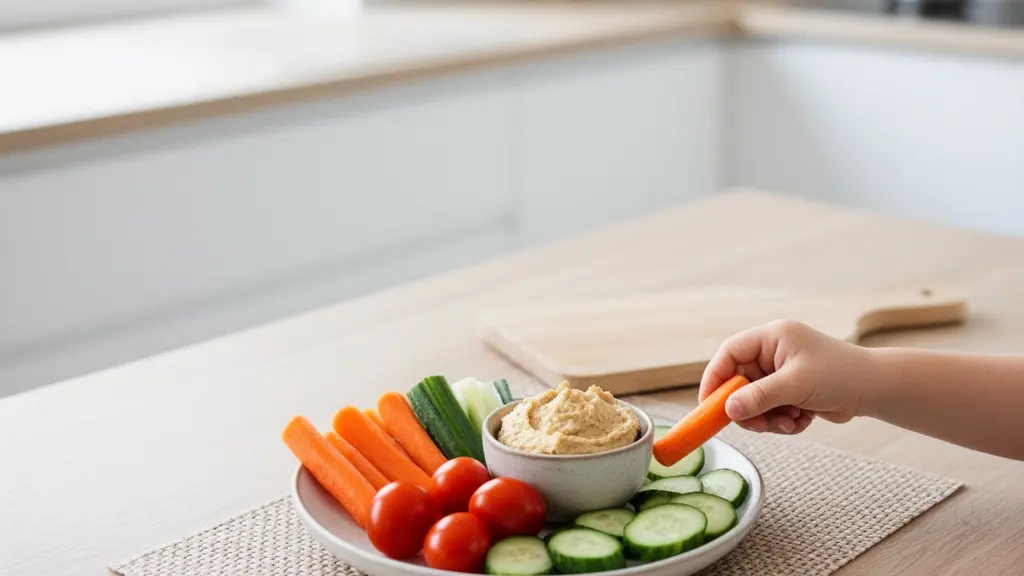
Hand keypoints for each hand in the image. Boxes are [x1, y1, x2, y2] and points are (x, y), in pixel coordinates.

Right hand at [699, 320, 874, 434]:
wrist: (877, 390)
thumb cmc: (840, 376)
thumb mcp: (794, 385)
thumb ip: (758, 397)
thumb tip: (728, 410)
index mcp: (772, 337)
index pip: (730, 353)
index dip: (715, 378)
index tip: (709, 404)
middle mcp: (774, 352)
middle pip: (740, 381)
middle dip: (748, 407)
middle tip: (756, 426)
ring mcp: (783, 371)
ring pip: (755, 400)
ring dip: (768, 417)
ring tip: (790, 423)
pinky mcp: (792, 390)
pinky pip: (772, 409)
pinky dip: (782, 420)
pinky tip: (802, 421)